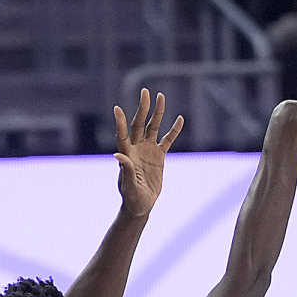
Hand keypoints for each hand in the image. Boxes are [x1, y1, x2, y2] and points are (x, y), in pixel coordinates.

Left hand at [110, 87, 183, 215]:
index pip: (122, 134)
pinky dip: (174, 130)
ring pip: (153, 127)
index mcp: (127, 154)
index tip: (117, 109)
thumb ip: (126, 170)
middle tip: (145, 92)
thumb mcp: (128, 185)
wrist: (141, 204)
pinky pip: (168, 140)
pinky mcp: (159, 156)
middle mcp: (136, 148)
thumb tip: (118, 154)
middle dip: (143, 108)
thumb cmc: (131, 197)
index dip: (120, 122)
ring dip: (157, 112)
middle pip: (139, 124)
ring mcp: (148, 150)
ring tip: (161, 96)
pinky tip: (180, 118)